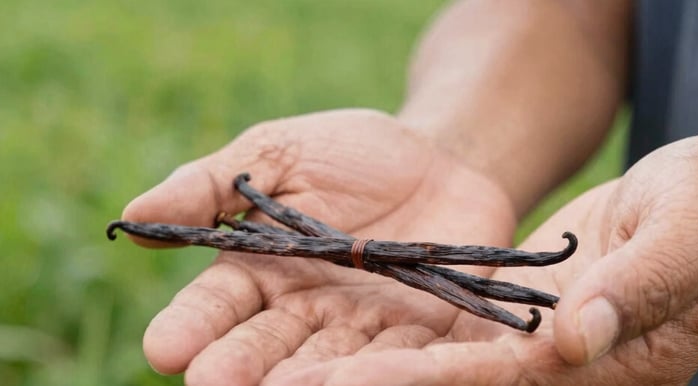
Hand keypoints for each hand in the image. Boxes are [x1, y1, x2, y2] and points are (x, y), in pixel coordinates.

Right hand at [122, 109, 516, 384]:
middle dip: (241, 366)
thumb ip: (211, 185)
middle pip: (268, 346)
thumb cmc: (351, 152)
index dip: (192, 325)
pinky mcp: (424, 331)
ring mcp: (365, 325)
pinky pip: (405, 355)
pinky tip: (364, 379)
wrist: (441, 157)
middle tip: (214, 383)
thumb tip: (132, 214)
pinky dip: (386, 370)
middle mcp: (308, 309)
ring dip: (309, 377)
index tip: (164, 346)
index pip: (218, 304)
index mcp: (264, 270)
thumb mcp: (278, 153)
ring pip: (332, 360)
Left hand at [265, 135, 697, 384]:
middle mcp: (555, 371)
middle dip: (358, 383)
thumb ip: (639, 282)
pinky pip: (441, 337)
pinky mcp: (514, 325)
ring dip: (352, 368)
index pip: (491, 377)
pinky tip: (327, 342)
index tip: (339, 375)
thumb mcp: (691, 231)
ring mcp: (532, 352)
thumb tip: (576, 335)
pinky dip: (384, 343)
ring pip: (430, 366)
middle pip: (444, 384)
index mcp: (602, 364)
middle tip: (271, 384)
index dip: (411, 380)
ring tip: (273, 370)